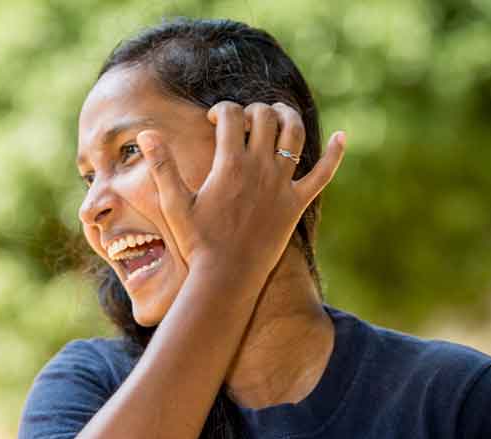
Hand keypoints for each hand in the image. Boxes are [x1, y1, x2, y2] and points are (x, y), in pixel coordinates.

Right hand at [136, 101, 344, 285]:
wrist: (226, 277)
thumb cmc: (197, 242)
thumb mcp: (174, 203)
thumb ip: (162, 166)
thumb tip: (146, 133)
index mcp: (229, 165)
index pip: (231, 116)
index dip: (221, 109)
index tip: (213, 119)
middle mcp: (260, 169)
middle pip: (265, 117)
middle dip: (252, 110)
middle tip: (243, 120)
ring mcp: (282, 185)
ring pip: (295, 134)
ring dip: (288, 116)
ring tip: (278, 113)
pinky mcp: (297, 204)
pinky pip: (323, 174)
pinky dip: (336, 154)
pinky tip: (343, 137)